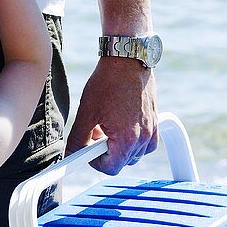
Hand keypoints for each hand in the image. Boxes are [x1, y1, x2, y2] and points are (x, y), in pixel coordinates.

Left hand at [66, 57, 157, 173]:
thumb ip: (77, 140)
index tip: (87, 151)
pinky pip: (146, 144)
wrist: (128, 58)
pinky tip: (122, 126)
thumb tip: (70, 155)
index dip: (95, 163)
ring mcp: (152, 129)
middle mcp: (143, 137)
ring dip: (119, 148)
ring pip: (134, 155)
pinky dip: (134, 141)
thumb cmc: (107, 83)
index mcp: (126, 139)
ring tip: (108, 127)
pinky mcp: (156, 121)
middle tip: (95, 135)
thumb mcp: (86, 113)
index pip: (110, 168)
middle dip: (106, 153)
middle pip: (122, 163)